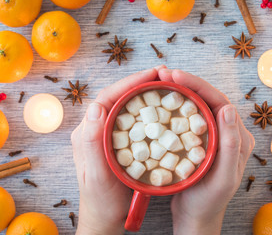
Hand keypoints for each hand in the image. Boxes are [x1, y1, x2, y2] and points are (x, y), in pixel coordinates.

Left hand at [72, 67, 161, 234]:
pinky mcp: (117, 141)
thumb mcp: (96, 175)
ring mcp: (106, 135)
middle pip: (117, 97)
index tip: (152, 74)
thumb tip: (95, 106)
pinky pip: (131, 118)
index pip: (107, 98)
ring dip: (143, 92)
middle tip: (163, 74)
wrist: (104, 217)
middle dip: (139, 82)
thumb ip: (93, 142)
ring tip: (163, 84)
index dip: (129, 83)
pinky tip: (159, 105)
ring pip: (125, 105)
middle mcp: (95, 129)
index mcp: (87, 133)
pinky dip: (145, 107)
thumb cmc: (101, 200)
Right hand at [158, 69, 254, 234]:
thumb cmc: (209, 201)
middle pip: (208, 99)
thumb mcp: (223, 178)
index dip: (198, 86)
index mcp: (237, 137)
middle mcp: (227, 132)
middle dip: (187, 83)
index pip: (219, 102)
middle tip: (164, 74)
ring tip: (162, 82)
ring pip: (198, 106)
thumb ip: (231, 146)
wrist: (196, 217)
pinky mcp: (199, 141)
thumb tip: (228, 108)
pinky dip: (176, 106)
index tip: (175, 76)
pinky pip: (188, 118)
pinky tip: (163, 101)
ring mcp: (212, 135)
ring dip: (181, 91)